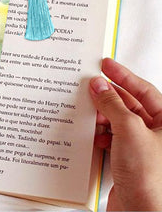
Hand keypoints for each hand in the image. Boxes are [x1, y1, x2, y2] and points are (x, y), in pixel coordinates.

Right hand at [90, 58, 161, 210]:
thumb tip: (99, 85)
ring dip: (101, 114)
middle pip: (129, 104)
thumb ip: (113, 104)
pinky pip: (111, 136)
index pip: (143, 89)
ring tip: (87, 108)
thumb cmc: (150, 178)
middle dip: (109, 94)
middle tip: (90, 83)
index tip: (105, 64)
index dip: (123, 75)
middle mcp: (156, 133)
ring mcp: (141, 146)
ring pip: (117, 120)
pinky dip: (100, 132)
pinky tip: (92, 132)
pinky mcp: (127, 159)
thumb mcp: (130, 130)